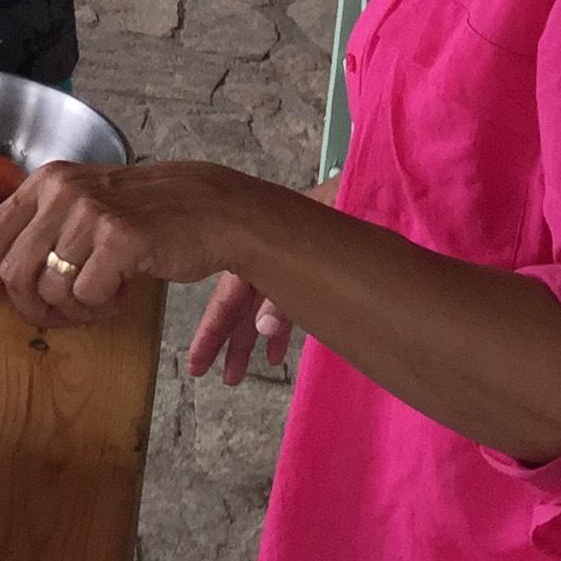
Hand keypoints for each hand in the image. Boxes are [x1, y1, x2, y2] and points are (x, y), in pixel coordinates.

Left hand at [0, 159, 250, 329]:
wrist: (211, 209)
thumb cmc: (148, 216)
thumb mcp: (86, 206)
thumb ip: (46, 231)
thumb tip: (2, 283)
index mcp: (46, 182)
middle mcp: (61, 191)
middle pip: (16, 273)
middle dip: (36, 308)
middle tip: (66, 316)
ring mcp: (90, 213)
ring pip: (52, 290)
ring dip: (78, 309)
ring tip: (106, 295)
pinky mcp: (119, 238)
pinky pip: (88, 295)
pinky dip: (104, 307)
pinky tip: (125, 291)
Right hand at [186, 170, 341, 379]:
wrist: (363, 187)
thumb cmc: (330, 211)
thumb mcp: (301, 241)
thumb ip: (283, 287)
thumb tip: (265, 326)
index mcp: (255, 246)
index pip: (226, 297)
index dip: (212, 329)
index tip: (197, 361)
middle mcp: (266, 256)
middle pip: (235, 305)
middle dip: (220, 338)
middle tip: (201, 370)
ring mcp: (288, 266)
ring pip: (259, 308)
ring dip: (247, 339)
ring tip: (235, 373)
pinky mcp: (310, 274)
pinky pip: (287, 305)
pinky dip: (278, 329)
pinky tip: (275, 351)